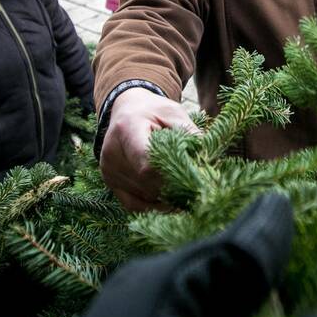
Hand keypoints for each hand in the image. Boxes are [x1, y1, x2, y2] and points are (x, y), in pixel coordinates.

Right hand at [99, 87, 200, 210]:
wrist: (126, 109)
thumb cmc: (154, 110)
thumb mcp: (174, 113)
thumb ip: (190, 134)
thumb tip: (207, 160)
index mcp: (127, 128)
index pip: (147, 161)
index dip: (171, 174)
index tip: (195, 178)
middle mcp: (112, 152)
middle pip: (147, 182)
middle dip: (174, 188)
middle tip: (198, 191)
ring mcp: (108, 170)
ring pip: (143, 196)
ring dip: (166, 198)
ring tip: (188, 195)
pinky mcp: (110, 182)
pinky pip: (133, 204)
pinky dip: (154, 207)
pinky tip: (171, 204)